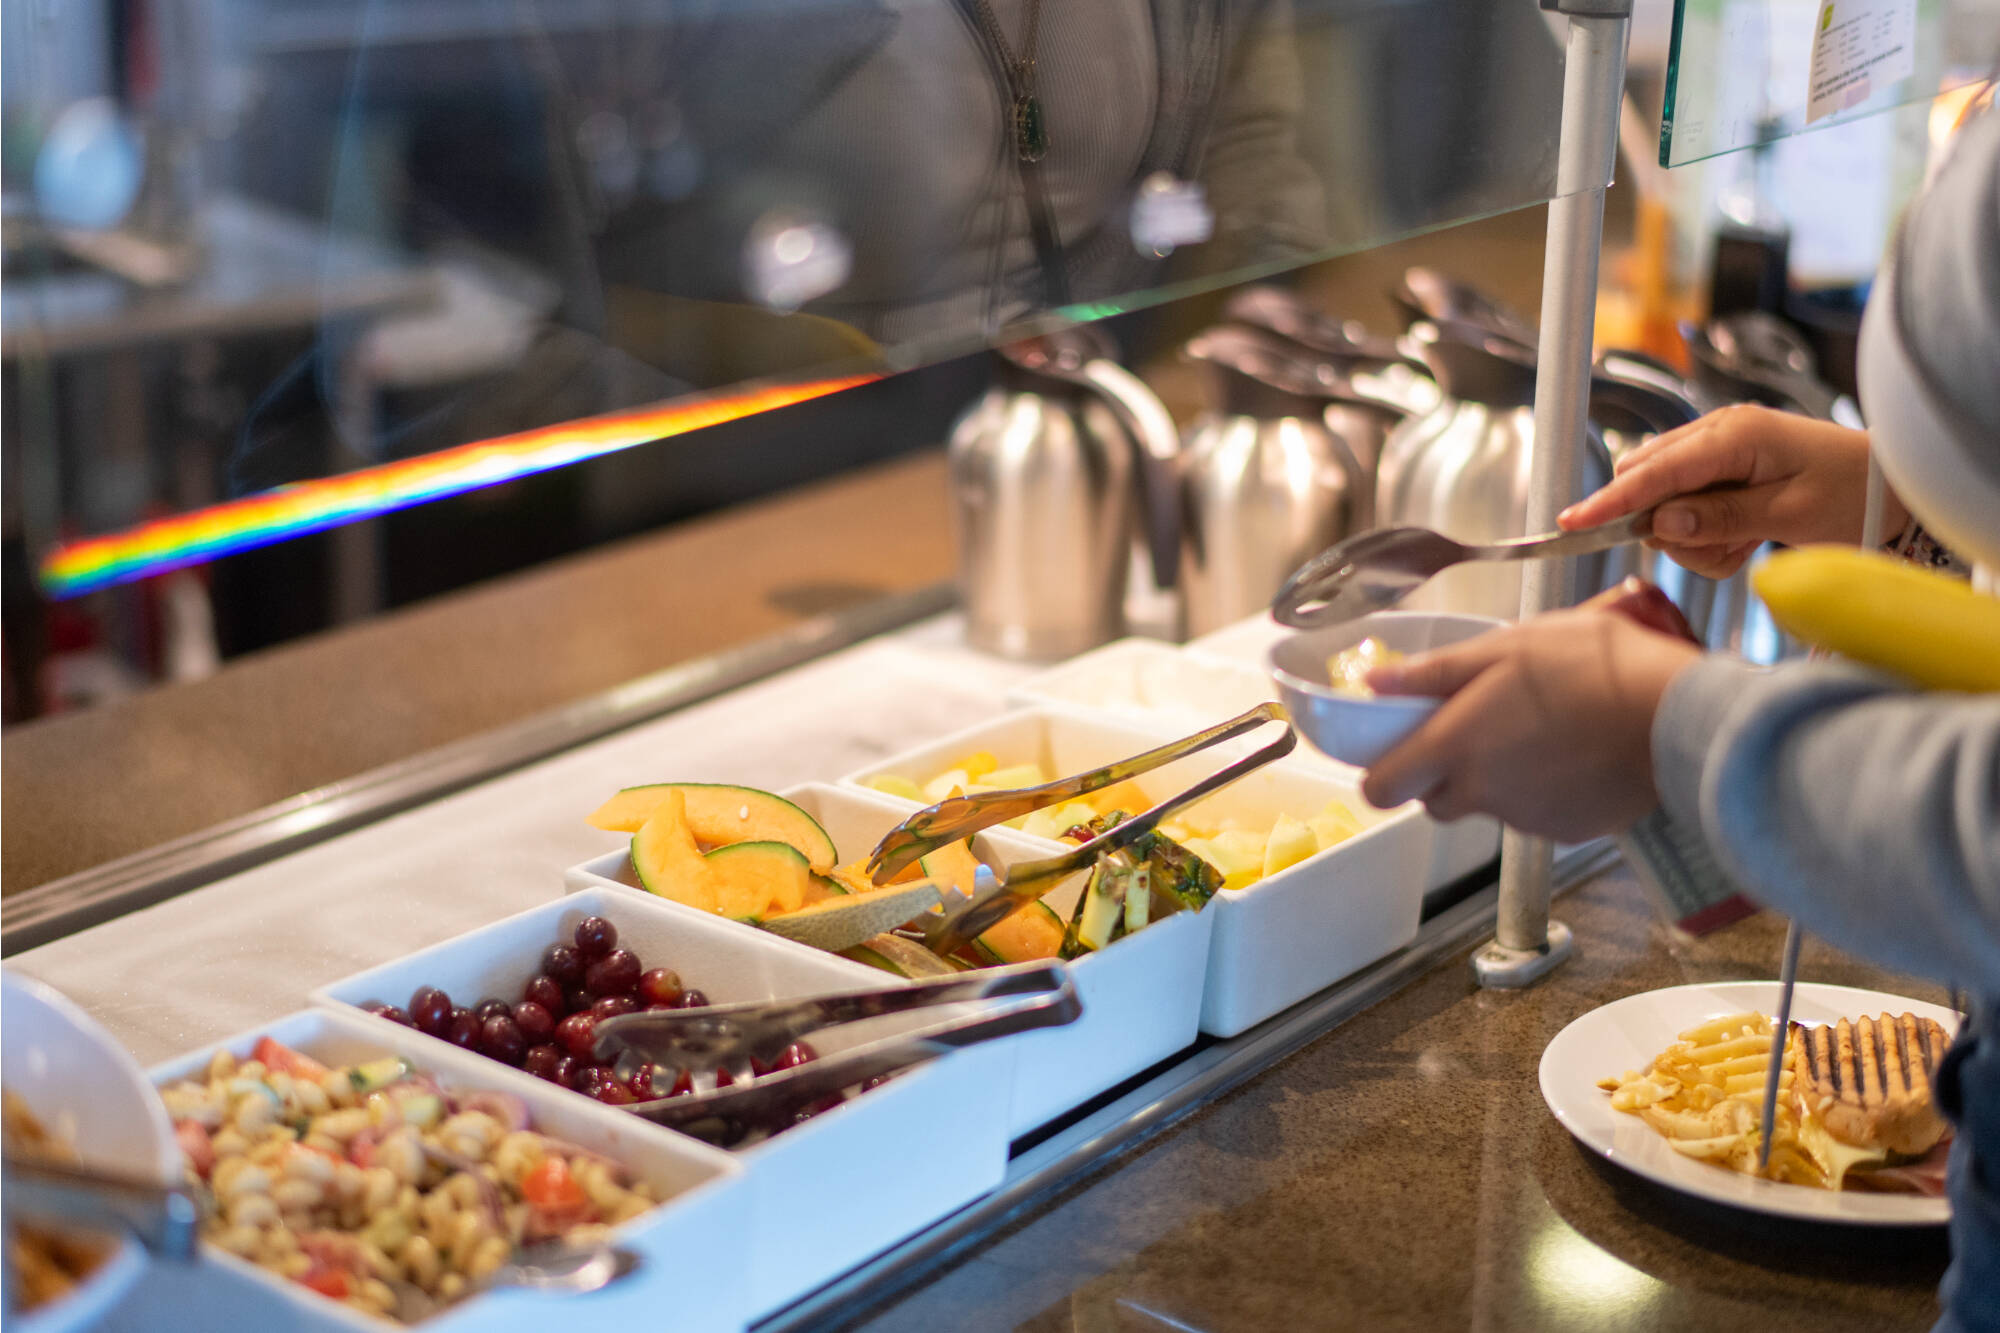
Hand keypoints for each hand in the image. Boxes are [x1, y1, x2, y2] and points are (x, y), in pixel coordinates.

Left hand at [1358, 606, 1702, 840]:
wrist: (1677, 715)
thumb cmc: (1593, 667)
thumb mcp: (1507, 646)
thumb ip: (1434, 672)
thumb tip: (1374, 682)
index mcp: (1455, 746)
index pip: (1380, 788)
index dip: (1381, 770)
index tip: (1397, 747)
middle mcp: (1482, 792)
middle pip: (1433, 801)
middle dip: (1443, 772)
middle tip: (1476, 727)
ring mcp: (1524, 818)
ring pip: (1487, 805)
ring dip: (1496, 777)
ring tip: (1538, 729)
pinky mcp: (1565, 831)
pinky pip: (1534, 814)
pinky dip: (1541, 790)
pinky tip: (1571, 752)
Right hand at [1558, 404, 1905, 578]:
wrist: (1889, 483)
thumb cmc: (1851, 492)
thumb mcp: (1790, 515)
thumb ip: (1722, 518)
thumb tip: (1662, 524)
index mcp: (1734, 435)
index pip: (1656, 472)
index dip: (1612, 501)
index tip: (1572, 523)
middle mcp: (1718, 432)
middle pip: (1648, 482)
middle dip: (1666, 526)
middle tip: (1724, 548)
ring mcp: (1717, 447)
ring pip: (1662, 500)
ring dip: (1692, 537)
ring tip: (1744, 545)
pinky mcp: (1720, 467)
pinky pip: (1683, 506)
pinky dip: (1704, 534)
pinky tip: (1744, 537)